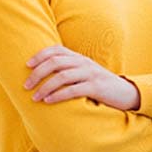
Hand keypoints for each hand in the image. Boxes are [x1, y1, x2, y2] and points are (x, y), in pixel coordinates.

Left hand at [24, 45, 140, 110]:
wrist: (124, 92)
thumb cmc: (98, 84)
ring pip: (62, 76)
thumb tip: (43, 73)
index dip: (40, 55)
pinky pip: (73, 90)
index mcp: (78, 57)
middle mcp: (83, 62)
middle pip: (55, 62)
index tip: (26, 65)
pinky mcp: (96, 87)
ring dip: (45, 87)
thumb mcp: (83, 73)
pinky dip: (58, 95)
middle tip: (26, 85)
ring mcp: (90, 74)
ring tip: (35, 97)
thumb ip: (68, 70)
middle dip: (37, 73)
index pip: (56, 50)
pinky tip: (49, 102)